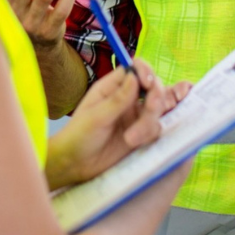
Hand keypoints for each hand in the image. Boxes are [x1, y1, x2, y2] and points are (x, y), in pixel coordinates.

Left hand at [46, 58, 190, 189]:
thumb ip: (117, 99)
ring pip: (157, 110)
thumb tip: (135, 76)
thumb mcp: (96, 117)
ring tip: (130, 139)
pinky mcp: (143, 134)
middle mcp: (127, 98)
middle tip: (150, 108)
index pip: (135, 69)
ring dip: (148, 123)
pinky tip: (134, 143)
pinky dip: (150, 135)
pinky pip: (156, 128)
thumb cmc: (79, 136)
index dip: (145, 72)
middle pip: (153, 87)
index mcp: (112, 87)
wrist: (77, 165)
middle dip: (155, 98)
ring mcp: (136, 116)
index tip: (148, 83)